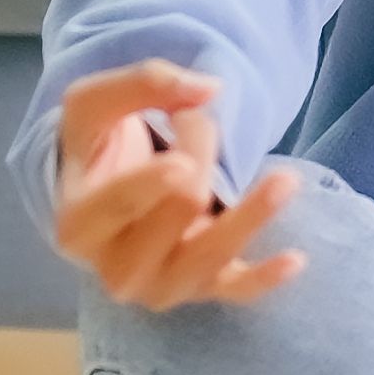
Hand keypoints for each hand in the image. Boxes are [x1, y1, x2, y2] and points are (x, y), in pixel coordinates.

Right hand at [50, 60, 304, 311]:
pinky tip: (295, 259)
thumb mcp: (94, 103)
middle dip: (199, 154)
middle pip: (178, 209)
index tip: (181, 162)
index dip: (150, 186)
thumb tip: (208, 89)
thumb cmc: (95, 147)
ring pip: (212, 256)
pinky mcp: (199, 290)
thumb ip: (141, 84)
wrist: (103, 196)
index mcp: (78, 227)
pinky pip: (236, 290)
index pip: (117, 205)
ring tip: (286, 178)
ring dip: (252, 214)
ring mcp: (160, 286)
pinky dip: (265, 276)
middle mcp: (116, 270)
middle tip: (195, 120)